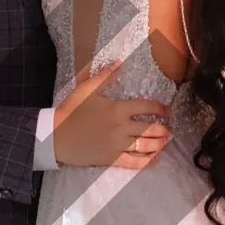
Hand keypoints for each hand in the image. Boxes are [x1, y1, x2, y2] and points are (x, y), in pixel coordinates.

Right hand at [52, 61, 170, 170]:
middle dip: (164, 129)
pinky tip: (156, 159)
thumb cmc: (70, 111)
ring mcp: (117, 145)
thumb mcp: (86, 89)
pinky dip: (148, 162)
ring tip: (166, 141)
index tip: (167, 110)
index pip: (146, 107)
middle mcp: (121, 128)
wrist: (55, 136)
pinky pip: (134, 162)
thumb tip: (120, 62)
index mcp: (118, 109)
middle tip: (170, 128)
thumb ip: (105, 76)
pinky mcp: (111, 159)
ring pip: (146, 146)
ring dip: (160, 144)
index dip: (160, 109)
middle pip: (151, 129)